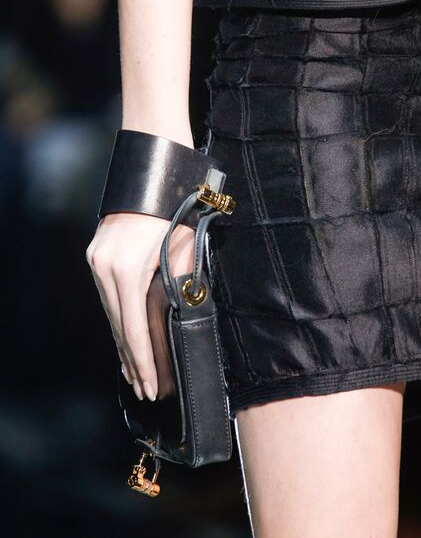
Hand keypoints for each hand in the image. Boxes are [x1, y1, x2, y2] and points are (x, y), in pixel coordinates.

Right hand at [85, 211, 194, 400]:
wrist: (153, 173)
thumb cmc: (175, 209)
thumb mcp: (183, 249)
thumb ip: (178, 285)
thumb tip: (180, 316)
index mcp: (126, 270)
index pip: (134, 328)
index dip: (143, 361)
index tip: (151, 386)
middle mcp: (104, 268)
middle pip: (118, 326)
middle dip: (133, 360)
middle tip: (145, 389)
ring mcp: (96, 261)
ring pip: (110, 312)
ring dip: (123, 342)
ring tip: (136, 371)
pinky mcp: (96, 255)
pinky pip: (107, 296)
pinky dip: (118, 318)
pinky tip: (124, 336)